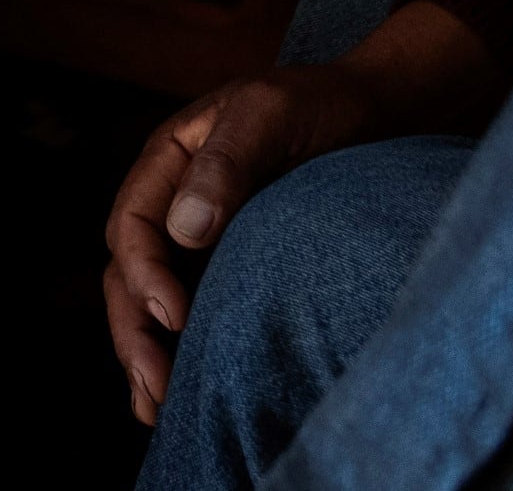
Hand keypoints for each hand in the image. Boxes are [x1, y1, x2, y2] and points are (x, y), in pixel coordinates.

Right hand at [101, 0, 497, 426]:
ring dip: (148, 354)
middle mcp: (177, 203)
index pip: (133, 225)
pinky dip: (183, 352)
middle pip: (129, 273)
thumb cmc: (324, 103)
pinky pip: (196, 311)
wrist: (383, 112)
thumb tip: (185, 229)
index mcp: (171, 160)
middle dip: (135, 331)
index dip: (143, 273)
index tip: (175, 316)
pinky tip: (188, 391)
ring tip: (158, 408)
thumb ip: (226, 163)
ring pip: (152, 302)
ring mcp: (204, 239)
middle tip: (156, 387)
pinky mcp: (235, 266)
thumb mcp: (271, 113)